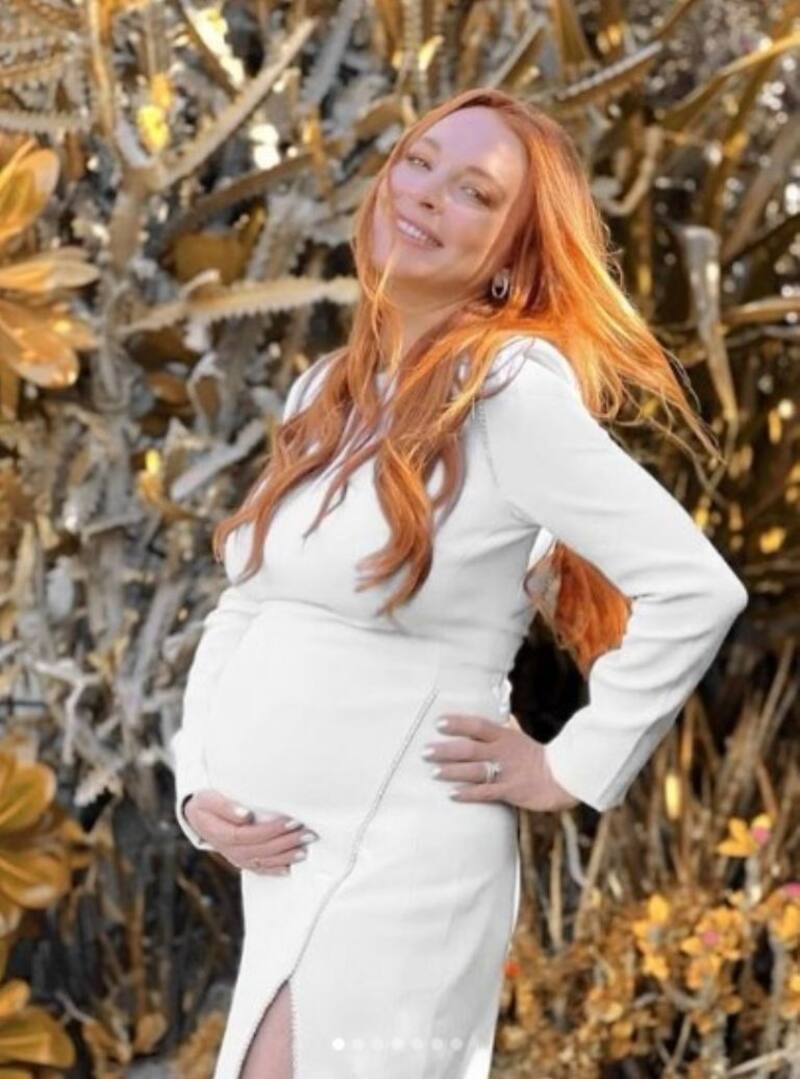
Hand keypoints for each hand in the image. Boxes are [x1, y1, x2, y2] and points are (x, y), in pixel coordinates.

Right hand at [183, 790, 319, 873]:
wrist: (196, 817)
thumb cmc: (205, 804)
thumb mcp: (208, 799)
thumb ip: (225, 806)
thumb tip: (245, 814)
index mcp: (221, 833)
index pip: (250, 834)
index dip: (272, 830)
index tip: (291, 821)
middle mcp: (230, 850)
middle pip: (261, 849)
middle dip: (286, 842)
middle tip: (307, 834)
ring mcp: (236, 857)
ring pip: (263, 861)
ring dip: (286, 856)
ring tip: (305, 849)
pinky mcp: (241, 860)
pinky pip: (259, 869)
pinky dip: (275, 870)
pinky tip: (289, 868)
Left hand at [423, 712, 580, 812]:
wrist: (564, 777)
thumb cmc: (539, 756)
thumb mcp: (521, 737)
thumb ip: (507, 727)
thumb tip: (502, 714)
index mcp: (505, 736)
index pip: (477, 725)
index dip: (458, 723)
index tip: (438, 723)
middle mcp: (503, 752)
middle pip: (469, 748)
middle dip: (446, 750)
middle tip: (425, 751)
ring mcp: (506, 772)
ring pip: (474, 770)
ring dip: (452, 771)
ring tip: (433, 772)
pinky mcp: (511, 791)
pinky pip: (486, 792)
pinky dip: (468, 794)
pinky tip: (452, 795)